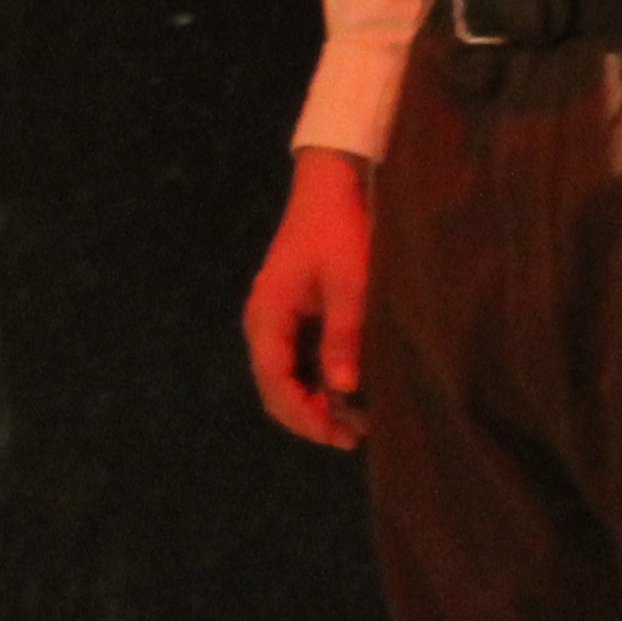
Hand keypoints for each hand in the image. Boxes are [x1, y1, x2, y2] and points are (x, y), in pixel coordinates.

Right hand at [241, 148, 375, 449]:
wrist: (332, 186)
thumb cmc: (340, 232)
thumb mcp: (349, 285)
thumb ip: (343, 337)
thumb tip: (343, 390)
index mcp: (267, 314)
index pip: (274, 381)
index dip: (303, 414)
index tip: (338, 432)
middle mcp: (263, 322)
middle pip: (274, 386)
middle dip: (309, 416)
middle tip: (354, 434)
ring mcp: (276, 320)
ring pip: (286, 377)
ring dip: (316, 402)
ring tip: (358, 420)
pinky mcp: (293, 316)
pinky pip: (298, 361)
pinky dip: (319, 381)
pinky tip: (350, 391)